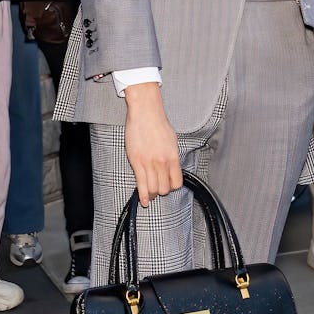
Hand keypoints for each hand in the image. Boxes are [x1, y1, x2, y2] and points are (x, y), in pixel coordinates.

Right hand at [123, 82, 182, 206]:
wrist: (145, 112)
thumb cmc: (158, 123)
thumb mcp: (172, 141)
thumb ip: (171, 157)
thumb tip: (171, 169)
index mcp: (173, 157)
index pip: (176, 182)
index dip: (172, 187)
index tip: (168, 186)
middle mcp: (162, 162)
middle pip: (164, 189)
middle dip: (161, 191)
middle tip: (157, 189)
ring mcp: (149, 163)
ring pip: (153, 189)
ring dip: (151, 194)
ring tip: (150, 195)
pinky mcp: (137, 162)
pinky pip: (141, 184)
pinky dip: (142, 195)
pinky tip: (143, 201)